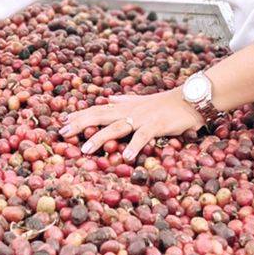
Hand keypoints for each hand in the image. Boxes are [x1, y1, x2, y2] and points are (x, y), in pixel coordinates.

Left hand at [60, 88, 204, 161]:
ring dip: (100, 137)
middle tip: (61, 132)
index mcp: (127, 106)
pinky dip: (134, 145)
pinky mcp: (158, 125)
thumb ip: (125, 100)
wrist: (192, 98)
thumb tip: (109, 97)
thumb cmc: (167, 103)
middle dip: (81, 124)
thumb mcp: (143, 101)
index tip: (63, 121)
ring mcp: (143, 117)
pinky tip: (125, 156)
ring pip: (117, 126)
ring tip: (84, 149)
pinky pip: (143, 136)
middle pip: (101, 115)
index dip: (81, 115)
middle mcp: (131, 110)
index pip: (99, 109)